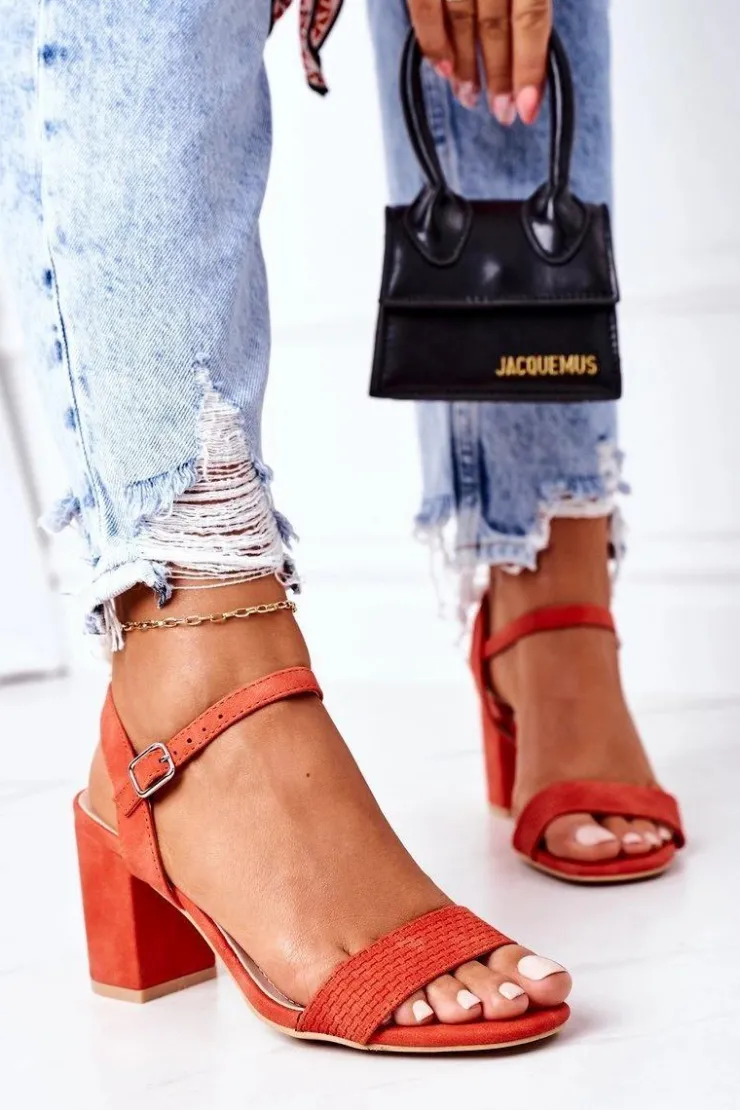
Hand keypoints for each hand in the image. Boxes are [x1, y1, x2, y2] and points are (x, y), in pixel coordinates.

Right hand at [406, 0, 551, 124]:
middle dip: (499, 77)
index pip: (532, 19)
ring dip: (466, 68)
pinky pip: (425, 9)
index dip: (530, 67)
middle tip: (502, 113)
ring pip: (461, 23)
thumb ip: (528, 2)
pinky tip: (443, 70)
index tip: (528, 110)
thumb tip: (530, 41)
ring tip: (470, 98)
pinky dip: (433, 42)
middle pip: (496, 28)